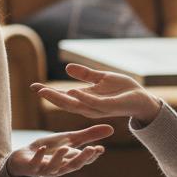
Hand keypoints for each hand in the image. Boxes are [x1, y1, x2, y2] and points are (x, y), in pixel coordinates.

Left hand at [6, 124, 114, 176]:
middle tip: (91, 149)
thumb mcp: (70, 140)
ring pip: (54, 167)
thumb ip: (88, 135)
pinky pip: (35, 164)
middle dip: (82, 158)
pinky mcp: (31, 166)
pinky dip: (39, 157)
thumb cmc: (50, 149)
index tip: (100, 148)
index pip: (83, 160)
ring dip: (59, 158)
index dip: (92, 156)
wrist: (25, 156)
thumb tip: (111, 129)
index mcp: (69, 161)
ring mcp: (44, 168)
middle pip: (72, 166)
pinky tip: (42, 148)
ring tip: (66, 148)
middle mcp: (59, 167)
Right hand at [30, 64, 162, 124]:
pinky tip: (72, 91)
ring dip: (60, 99)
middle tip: (35, 90)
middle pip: (65, 103)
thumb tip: (67, 68)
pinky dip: (82, 97)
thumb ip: (85, 75)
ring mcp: (97, 108)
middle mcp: (88, 106)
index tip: (34, 86)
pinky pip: (92, 103)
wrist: (142, 99)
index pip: (64, 97)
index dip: (49, 92)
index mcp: (86, 99)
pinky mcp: (108, 107)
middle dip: (50, 96)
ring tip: (45, 92)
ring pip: (75, 105)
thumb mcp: (101, 78)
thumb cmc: (123, 90)